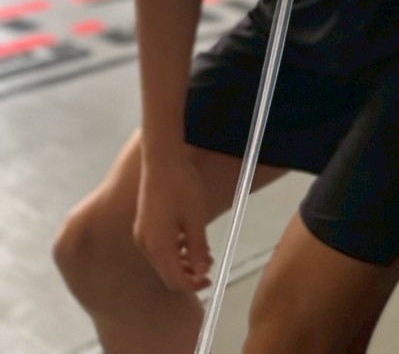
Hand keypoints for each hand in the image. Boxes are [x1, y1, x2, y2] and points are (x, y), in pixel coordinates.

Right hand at [133, 149, 212, 292]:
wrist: (162, 159)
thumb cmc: (181, 184)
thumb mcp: (196, 217)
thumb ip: (198, 247)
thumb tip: (201, 272)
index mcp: (157, 245)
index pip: (174, 279)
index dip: (193, 284)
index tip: (210, 280)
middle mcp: (145, 244)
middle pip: (166, 272)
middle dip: (188, 274)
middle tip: (209, 267)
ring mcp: (142, 234)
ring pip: (163, 260)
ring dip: (182, 262)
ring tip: (204, 253)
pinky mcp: (144, 226)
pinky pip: (159, 247)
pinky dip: (174, 250)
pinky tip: (189, 240)